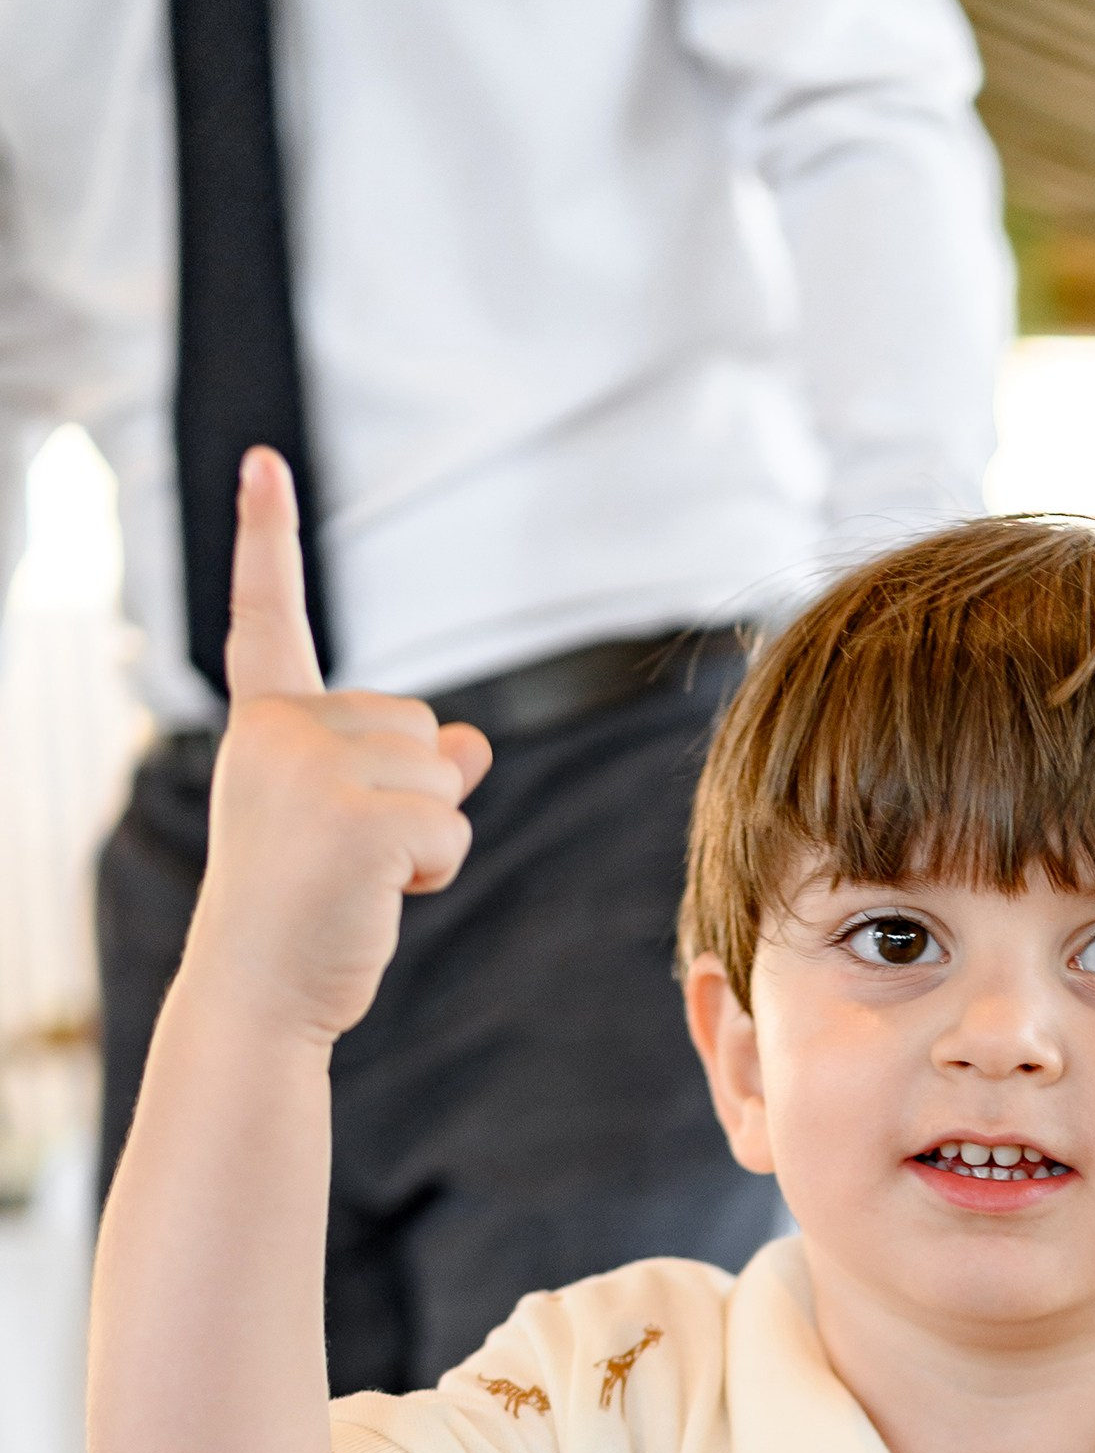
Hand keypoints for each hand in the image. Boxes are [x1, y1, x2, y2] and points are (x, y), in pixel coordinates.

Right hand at [183, 449, 492, 1043]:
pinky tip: (378, 893)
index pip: (269, 619)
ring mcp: (311, 769)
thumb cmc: (306, 912)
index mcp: (266, 723)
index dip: (265, 537)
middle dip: (414, 795)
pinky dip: (436, 867)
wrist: (261, 992)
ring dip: (429, 835)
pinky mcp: (351, 818)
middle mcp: (279, 730)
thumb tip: (475, 742)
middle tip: (345, 859)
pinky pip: (452, 823)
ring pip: (447, 772)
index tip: (265, 460)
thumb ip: (409, 771)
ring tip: (359, 877)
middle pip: (422, 724)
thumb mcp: (353, 825)